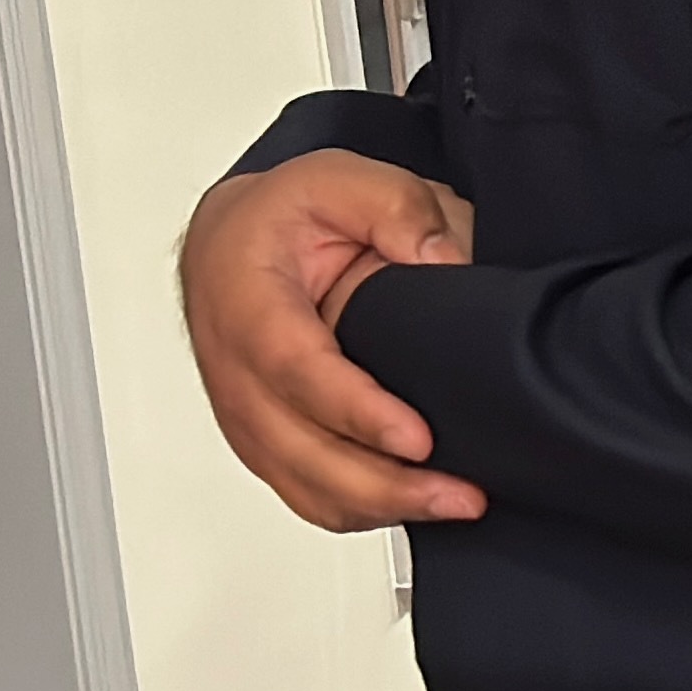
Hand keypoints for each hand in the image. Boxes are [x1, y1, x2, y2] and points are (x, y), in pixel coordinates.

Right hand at [178, 151, 485, 529]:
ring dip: (374, 507)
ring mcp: (243, 410)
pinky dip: (353, 511)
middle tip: (459, 493)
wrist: (232, 237)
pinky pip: (300, 489)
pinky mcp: (262, 436)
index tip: (418, 437)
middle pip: (296, 448)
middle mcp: (233, 368)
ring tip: (453, 504)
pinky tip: (412, 507)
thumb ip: (398, 207)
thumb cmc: (284, 213)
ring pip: (297, 482)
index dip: (356, 412)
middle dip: (380, 483)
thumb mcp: (342, 179)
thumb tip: (444, 258)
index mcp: (247, 302)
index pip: (296, 370)